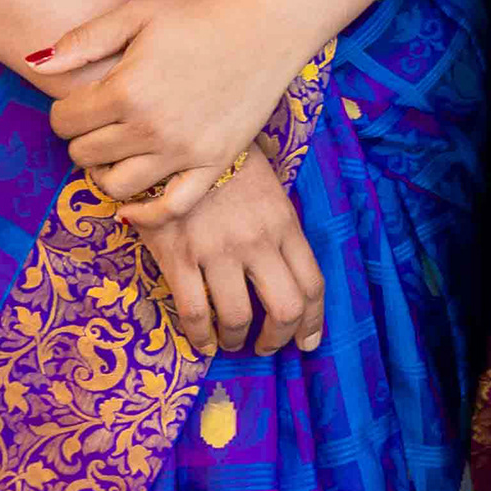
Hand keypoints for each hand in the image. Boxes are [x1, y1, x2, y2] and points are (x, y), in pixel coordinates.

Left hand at [41, 0, 330, 229]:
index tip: (81, 101)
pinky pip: (171, 208)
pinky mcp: (213, 163)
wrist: (267, 25)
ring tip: (116, 151)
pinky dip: (145, 215)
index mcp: (127, 89)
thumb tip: (34, 64)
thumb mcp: (136, 14)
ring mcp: (184, 150)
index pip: (64, 121)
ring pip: (116, 185)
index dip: (64, 111)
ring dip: (105, 171)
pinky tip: (131, 209)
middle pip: (84, 155)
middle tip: (100, 121)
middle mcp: (151, 127)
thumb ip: (82, 40)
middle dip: (83, 138)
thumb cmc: (198, 15)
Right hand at [139, 146, 326, 354]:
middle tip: (268, 347)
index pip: (312, 284)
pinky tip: (202, 342)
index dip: (313, 321)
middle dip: (279, 338)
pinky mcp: (179, 257)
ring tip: (231, 342)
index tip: (308, 342)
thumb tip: (288, 267)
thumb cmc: (227, 166)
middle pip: (285, 308)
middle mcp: (257, 242)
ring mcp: (218, 251)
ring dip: (236, 339)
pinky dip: (200, 337)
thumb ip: (281, 229)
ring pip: (237, 317)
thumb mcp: (270, 190)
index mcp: (285, 224)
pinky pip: (193, 311)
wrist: (177, 143)